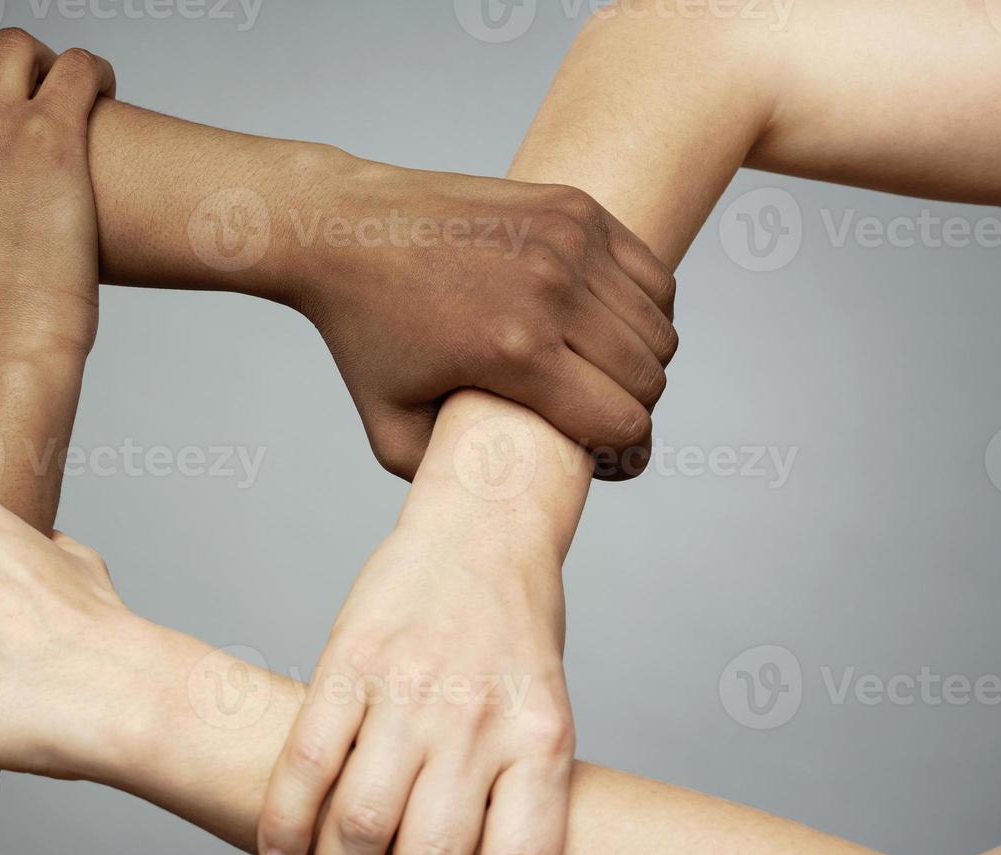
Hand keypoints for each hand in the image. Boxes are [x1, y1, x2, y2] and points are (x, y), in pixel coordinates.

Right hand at [257, 509, 573, 854]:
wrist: (480, 531)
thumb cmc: (515, 634)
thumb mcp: (545, 712)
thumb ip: (514, 788)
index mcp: (540, 740)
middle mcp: (475, 720)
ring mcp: (408, 690)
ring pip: (358, 824)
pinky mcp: (348, 663)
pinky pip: (305, 762)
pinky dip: (283, 825)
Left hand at [293, 162, 675, 479]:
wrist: (342, 230)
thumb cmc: (363, 333)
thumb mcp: (389, 430)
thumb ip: (450, 477)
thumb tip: (508, 499)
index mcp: (515, 351)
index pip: (623, 424)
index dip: (622, 458)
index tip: (600, 464)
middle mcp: (552, 291)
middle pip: (649, 378)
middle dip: (632, 413)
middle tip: (596, 420)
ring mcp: (568, 242)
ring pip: (658, 327)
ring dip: (640, 364)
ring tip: (599, 377)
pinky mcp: (573, 207)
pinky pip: (651, 276)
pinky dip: (644, 310)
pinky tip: (605, 328)